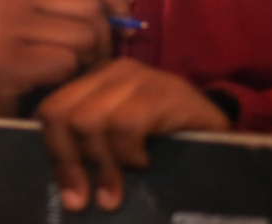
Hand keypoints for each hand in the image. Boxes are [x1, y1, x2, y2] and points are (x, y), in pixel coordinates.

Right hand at [0, 0, 137, 117]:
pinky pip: (66, 63)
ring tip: (70, 75)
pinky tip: (52, 86)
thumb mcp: (44, 26)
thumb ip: (85, 4)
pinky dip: (68, 79)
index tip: (124, 27)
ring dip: (88, 63)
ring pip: (84, 36)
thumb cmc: (8, 62)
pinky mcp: (7, 59)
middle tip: (93, 63)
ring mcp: (5, 25)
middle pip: (90, 7)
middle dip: (105, 41)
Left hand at [36, 58, 229, 211]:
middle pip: (62, 114)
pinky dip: (129, 153)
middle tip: (87, 198)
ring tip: (117, 188)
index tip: (69, 192)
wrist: (221, 133)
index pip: (50, 109)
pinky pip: (125, 125)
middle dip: (69, 162)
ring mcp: (136, 78)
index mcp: (92, 83)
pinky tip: (144, 163)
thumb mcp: (119, 145)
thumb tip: (65, 189)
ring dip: (102, 164)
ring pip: (89, 121)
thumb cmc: (165, 143)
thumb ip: (91, 152)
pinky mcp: (163, 92)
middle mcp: (109, 73)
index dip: (54, 153)